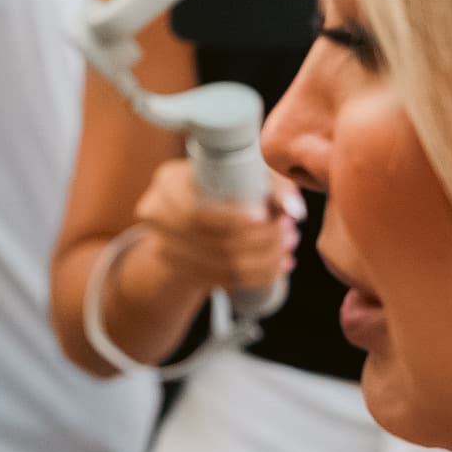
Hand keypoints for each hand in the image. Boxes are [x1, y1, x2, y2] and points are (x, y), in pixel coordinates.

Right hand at [131, 158, 301, 298]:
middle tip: (289, 233)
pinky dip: (255, 275)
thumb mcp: (248, 171)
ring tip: (288, 248)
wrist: (196, 209)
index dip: (230, 219)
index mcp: (167, 181)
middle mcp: (156, 214)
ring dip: (263, 260)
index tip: (264, 217)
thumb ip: (274, 185)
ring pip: (220, 264)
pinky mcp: (178, 269)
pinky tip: (278, 267)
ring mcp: (163, 246)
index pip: (196, 210)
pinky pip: (221, 279)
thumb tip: (295, 211)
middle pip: (211, 241)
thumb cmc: (228, 180)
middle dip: (259, 241)